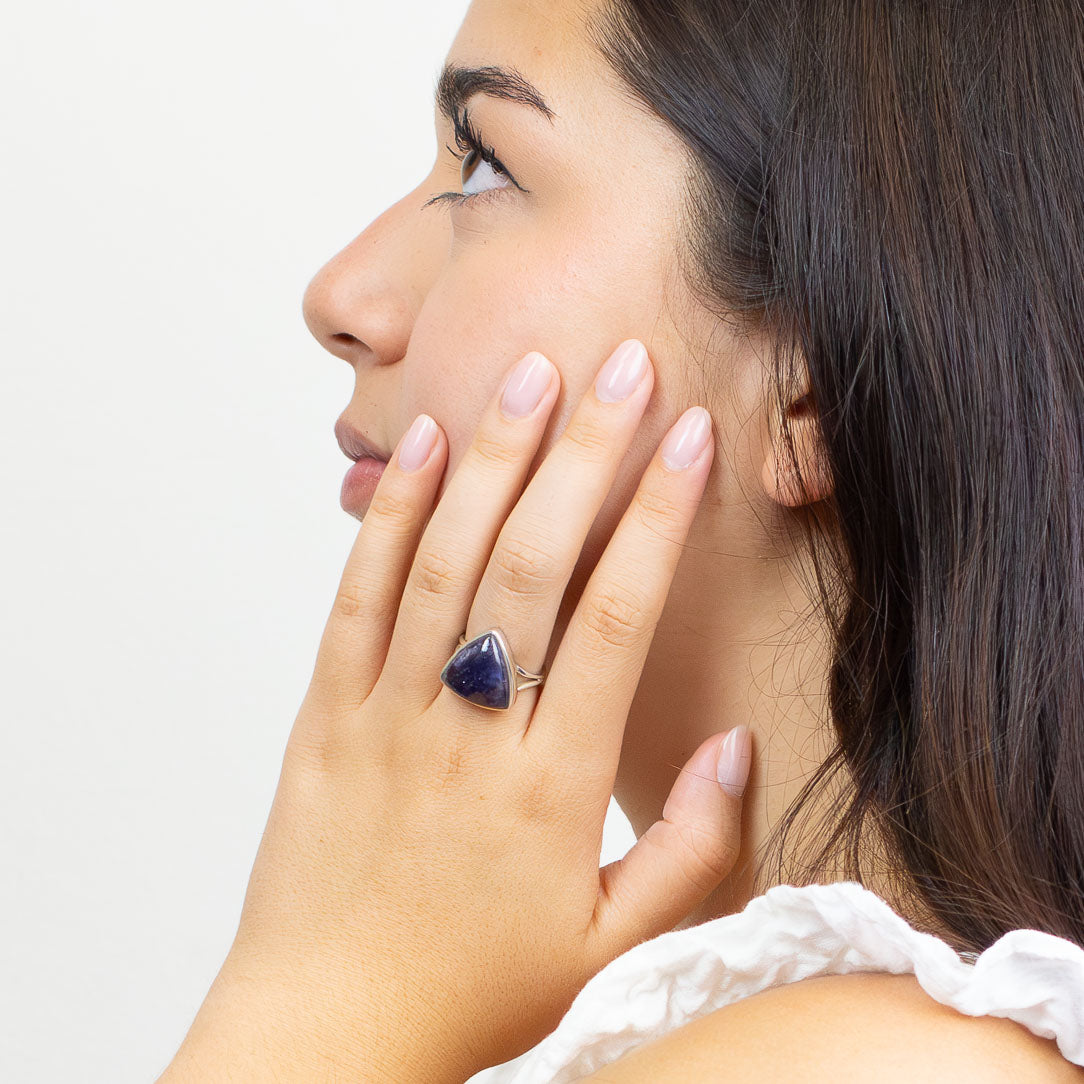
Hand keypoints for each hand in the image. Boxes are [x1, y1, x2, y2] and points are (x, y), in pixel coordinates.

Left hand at [167, 341, 751, 1082]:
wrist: (328, 1030)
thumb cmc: (473, 988)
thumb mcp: (609, 950)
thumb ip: (690, 851)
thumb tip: (738, 748)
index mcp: (550, 788)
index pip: (615, 621)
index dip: (657, 519)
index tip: (689, 439)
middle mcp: (470, 733)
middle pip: (532, 566)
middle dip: (584, 454)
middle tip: (621, 366)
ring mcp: (389, 716)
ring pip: (444, 563)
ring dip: (492, 462)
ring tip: (530, 377)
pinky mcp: (326, 716)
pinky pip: (357, 600)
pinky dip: (390, 518)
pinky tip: (425, 449)